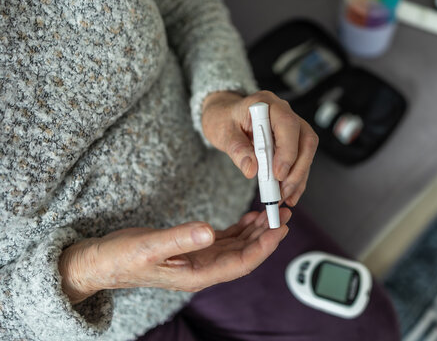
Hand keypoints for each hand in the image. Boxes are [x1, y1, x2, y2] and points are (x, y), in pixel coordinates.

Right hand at [59, 209, 290, 303]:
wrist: (103, 262)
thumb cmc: (122, 258)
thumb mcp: (149, 246)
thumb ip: (179, 238)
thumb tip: (209, 231)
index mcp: (197, 274)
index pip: (242, 262)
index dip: (264, 246)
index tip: (281, 227)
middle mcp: (203, 269)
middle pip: (246, 254)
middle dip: (267, 234)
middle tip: (284, 212)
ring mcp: (199, 259)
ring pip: (238, 246)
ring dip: (256, 230)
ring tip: (272, 211)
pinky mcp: (194, 248)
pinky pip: (225, 240)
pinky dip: (240, 228)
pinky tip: (250, 218)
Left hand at [202, 91, 318, 206]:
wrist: (224, 116)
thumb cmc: (223, 119)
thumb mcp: (223, 133)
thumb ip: (237, 149)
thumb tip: (251, 169)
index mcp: (267, 104)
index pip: (287, 124)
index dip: (287, 151)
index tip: (278, 174)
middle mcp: (284, 113)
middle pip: (305, 139)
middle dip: (297, 169)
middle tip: (282, 191)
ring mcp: (291, 127)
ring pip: (306, 152)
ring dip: (298, 177)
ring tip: (284, 196)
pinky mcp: (292, 141)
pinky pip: (300, 160)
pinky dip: (296, 178)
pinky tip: (289, 193)